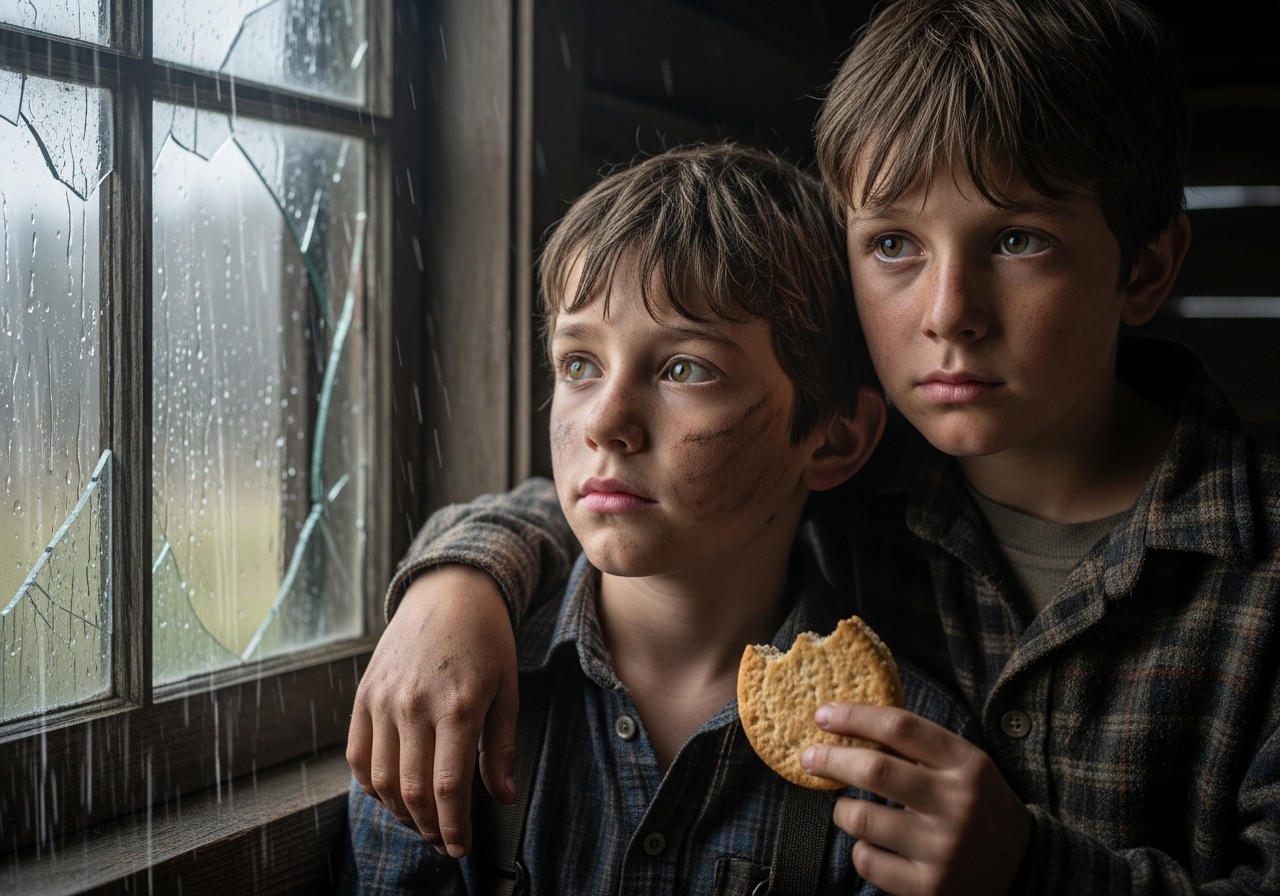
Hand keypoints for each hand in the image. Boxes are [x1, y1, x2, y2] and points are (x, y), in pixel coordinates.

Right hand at [347, 565, 518, 857]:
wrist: (449, 591)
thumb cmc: (486, 640)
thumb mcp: (508, 690)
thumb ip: (502, 748)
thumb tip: (504, 796)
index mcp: (458, 706)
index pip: (448, 787)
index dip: (453, 826)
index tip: (460, 846)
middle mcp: (415, 705)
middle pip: (412, 791)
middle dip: (429, 828)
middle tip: (444, 841)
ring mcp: (384, 700)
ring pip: (381, 780)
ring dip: (400, 812)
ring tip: (422, 821)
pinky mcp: (364, 695)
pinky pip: (357, 756)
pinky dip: (371, 785)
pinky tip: (392, 793)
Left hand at [801, 703, 1031, 895]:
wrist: (1026, 870)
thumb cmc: (980, 807)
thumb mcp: (966, 767)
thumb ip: (921, 747)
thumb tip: (849, 725)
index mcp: (967, 764)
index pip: (900, 727)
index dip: (854, 716)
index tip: (822, 714)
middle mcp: (957, 804)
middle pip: (874, 769)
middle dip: (830, 759)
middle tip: (809, 758)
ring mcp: (943, 849)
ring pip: (862, 818)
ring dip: (842, 809)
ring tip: (846, 808)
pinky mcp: (930, 887)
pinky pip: (868, 860)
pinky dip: (860, 849)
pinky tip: (871, 844)